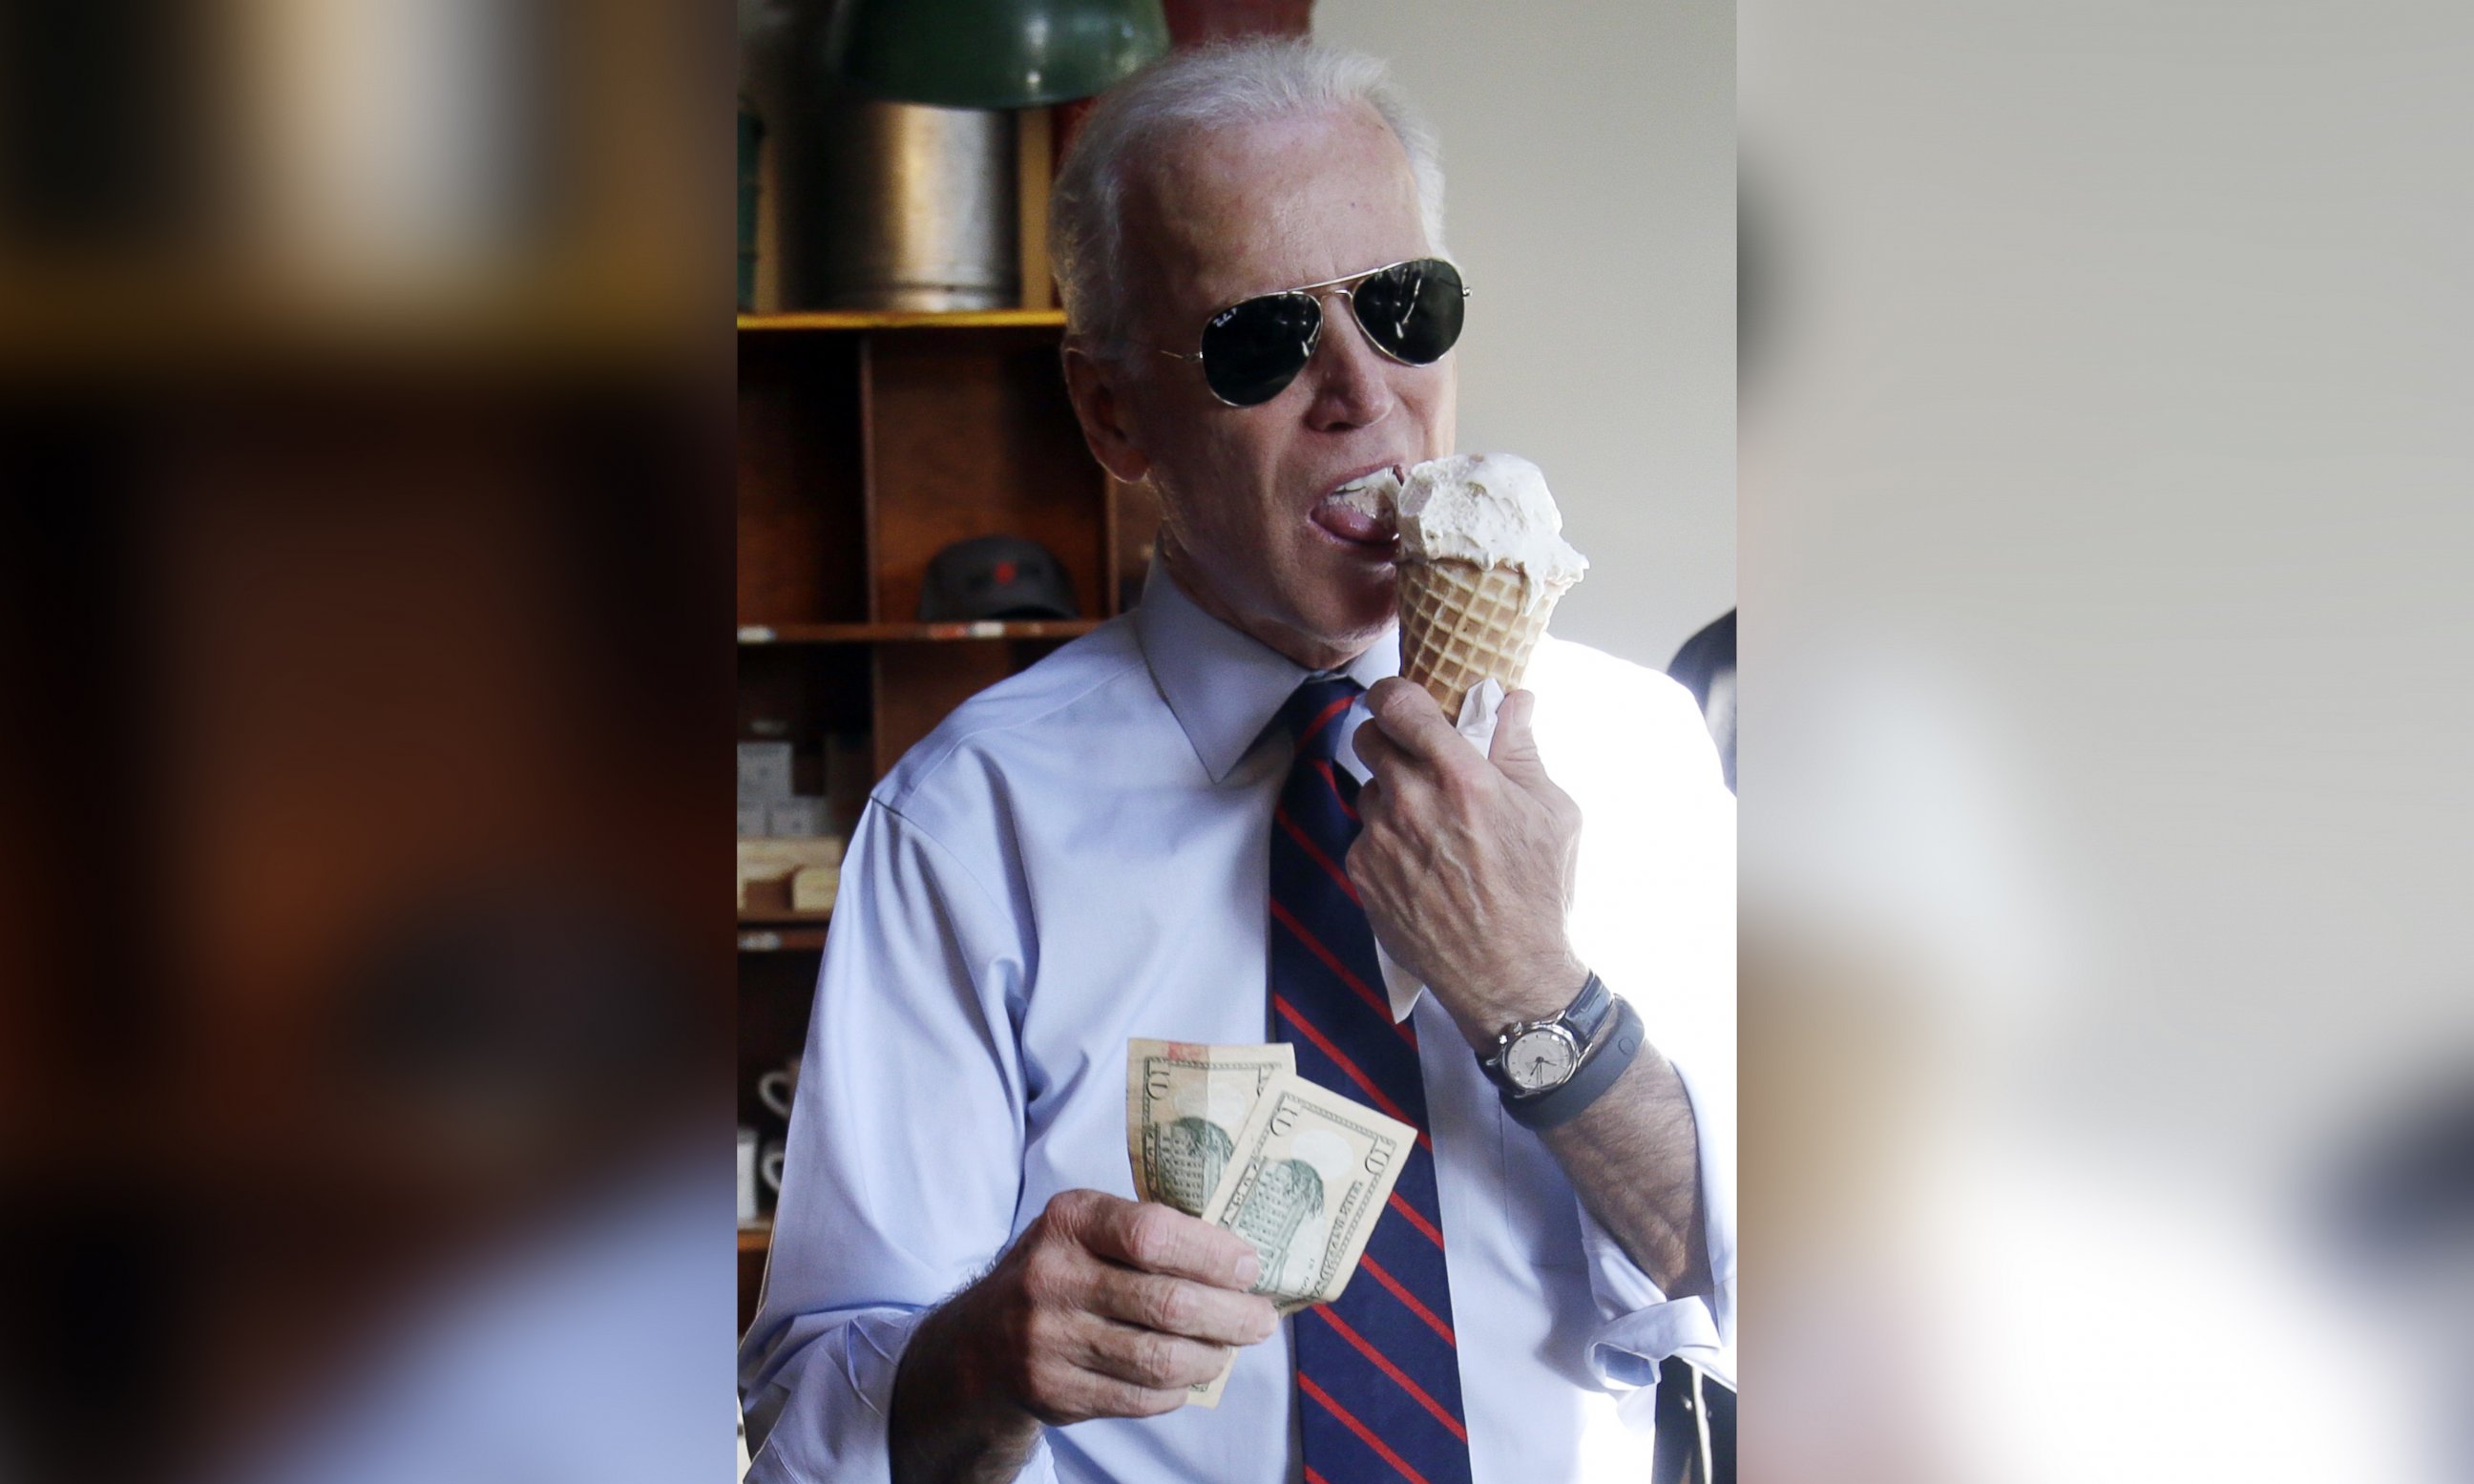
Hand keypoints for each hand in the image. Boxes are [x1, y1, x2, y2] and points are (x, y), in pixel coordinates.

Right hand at [891, 1190, 1277, 1481]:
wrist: (982, 1340)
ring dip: (1211, 1357)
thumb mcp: (1086, 1228)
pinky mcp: (1055, 1392)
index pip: (1151, 1234)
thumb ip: (1145, 1231)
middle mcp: (1052, 1278)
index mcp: (1069, 1220)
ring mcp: (1049, 1340)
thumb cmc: (1060, 1270)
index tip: (1249, 1267)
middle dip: (1230, 1315)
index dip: (1212, 1254)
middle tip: (1262, 1319)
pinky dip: (1176, 1390)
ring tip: (1230, 1348)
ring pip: (1158, 1359)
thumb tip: (1239, 1258)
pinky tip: (1188, 1375)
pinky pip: (1138, 1398)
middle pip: (1165, 1304)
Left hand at [1348, 678, 1589, 1050]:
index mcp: (1461, 776)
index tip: (1402, 699)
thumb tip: (1514, 699)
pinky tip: (1421, 865)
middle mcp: (1411, 801)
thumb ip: (1523, 749)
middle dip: (1392, 742)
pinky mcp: (1362, 872)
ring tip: (1431, 827)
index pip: (1399, 703)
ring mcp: (1380, 838)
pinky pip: (1364, 834)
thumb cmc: (1539, 893)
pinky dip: (1386, 840)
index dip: (1394, 694)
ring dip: (1391, 795)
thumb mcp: (1553, 814)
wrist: (1507, 975)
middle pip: (1369, 738)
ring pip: (1368, 788)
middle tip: (1419, 761)